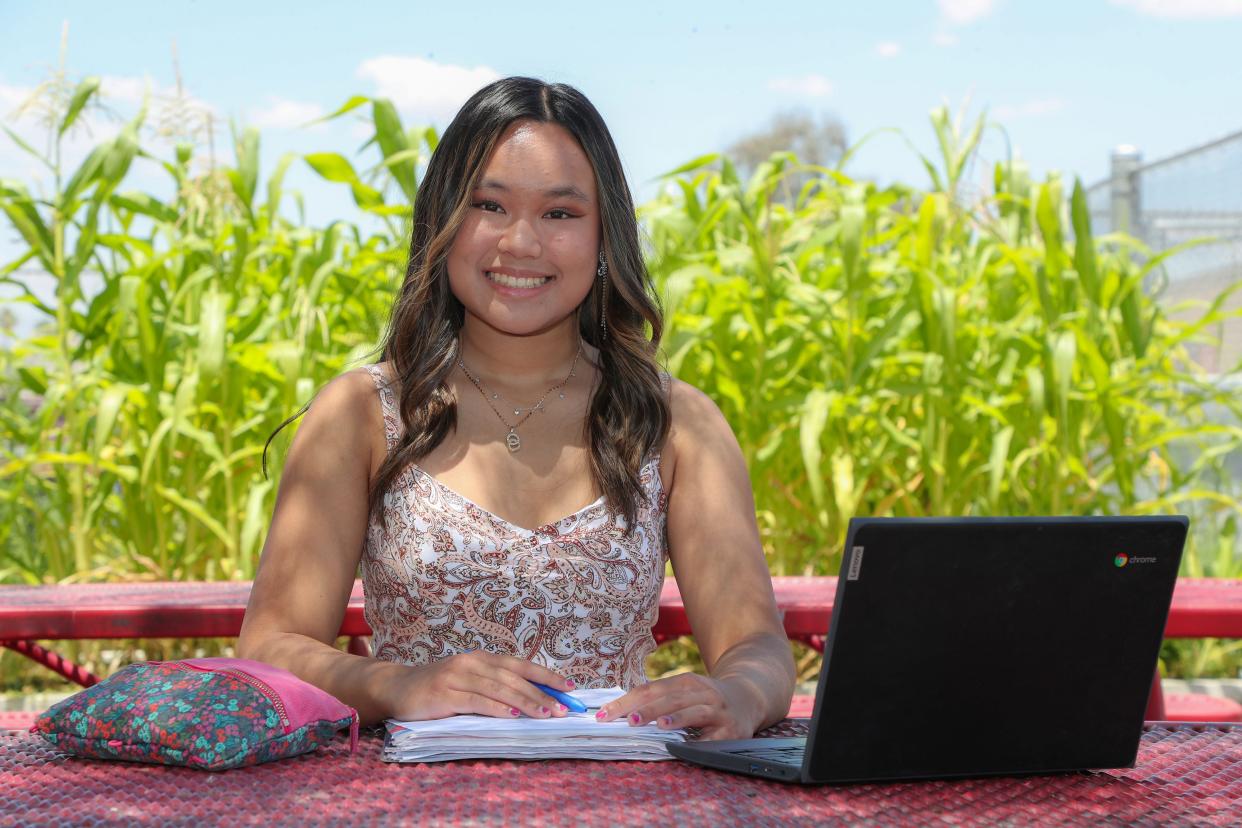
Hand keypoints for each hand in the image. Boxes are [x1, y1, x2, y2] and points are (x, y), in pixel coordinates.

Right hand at [388, 651, 576, 720]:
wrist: (396, 688)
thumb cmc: (437, 688)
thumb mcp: (468, 681)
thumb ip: (494, 687)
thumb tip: (532, 701)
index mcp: (481, 658)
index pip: (520, 665)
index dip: (546, 675)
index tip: (569, 687)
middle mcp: (472, 663)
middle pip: (514, 678)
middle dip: (541, 693)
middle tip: (563, 708)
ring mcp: (457, 677)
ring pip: (499, 689)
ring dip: (525, 702)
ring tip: (546, 714)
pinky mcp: (444, 695)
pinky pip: (476, 701)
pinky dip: (497, 708)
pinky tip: (513, 716)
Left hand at [594, 673, 758, 739]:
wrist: (750, 697)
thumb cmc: (706, 699)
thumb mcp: (684, 693)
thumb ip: (659, 700)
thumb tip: (621, 713)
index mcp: (684, 682)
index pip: (649, 690)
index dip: (626, 702)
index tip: (603, 714)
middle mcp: (701, 692)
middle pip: (669, 699)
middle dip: (646, 710)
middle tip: (625, 720)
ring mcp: (717, 710)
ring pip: (693, 712)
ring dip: (675, 718)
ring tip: (658, 725)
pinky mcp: (732, 729)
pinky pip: (714, 736)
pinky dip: (700, 741)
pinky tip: (689, 746)